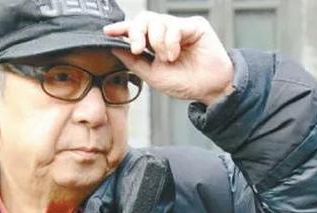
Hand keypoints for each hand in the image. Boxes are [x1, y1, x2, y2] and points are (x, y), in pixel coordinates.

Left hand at [103, 12, 233, 105]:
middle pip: (143, 19)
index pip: (135, 31)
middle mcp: (166, 32)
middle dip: (136, 33)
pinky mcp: (194, 25)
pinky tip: (175, 54)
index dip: (121, 29)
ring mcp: (180, 27)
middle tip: (138, 49)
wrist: (208, 89)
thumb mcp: (153, 75)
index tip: (108, 32)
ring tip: (168, 59)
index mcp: (154, 44)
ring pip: (157, 21)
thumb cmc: (185, 82)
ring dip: (157, 42)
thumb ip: (134, 62)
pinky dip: (170, 42)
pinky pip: (174, 26)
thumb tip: (115, 49)